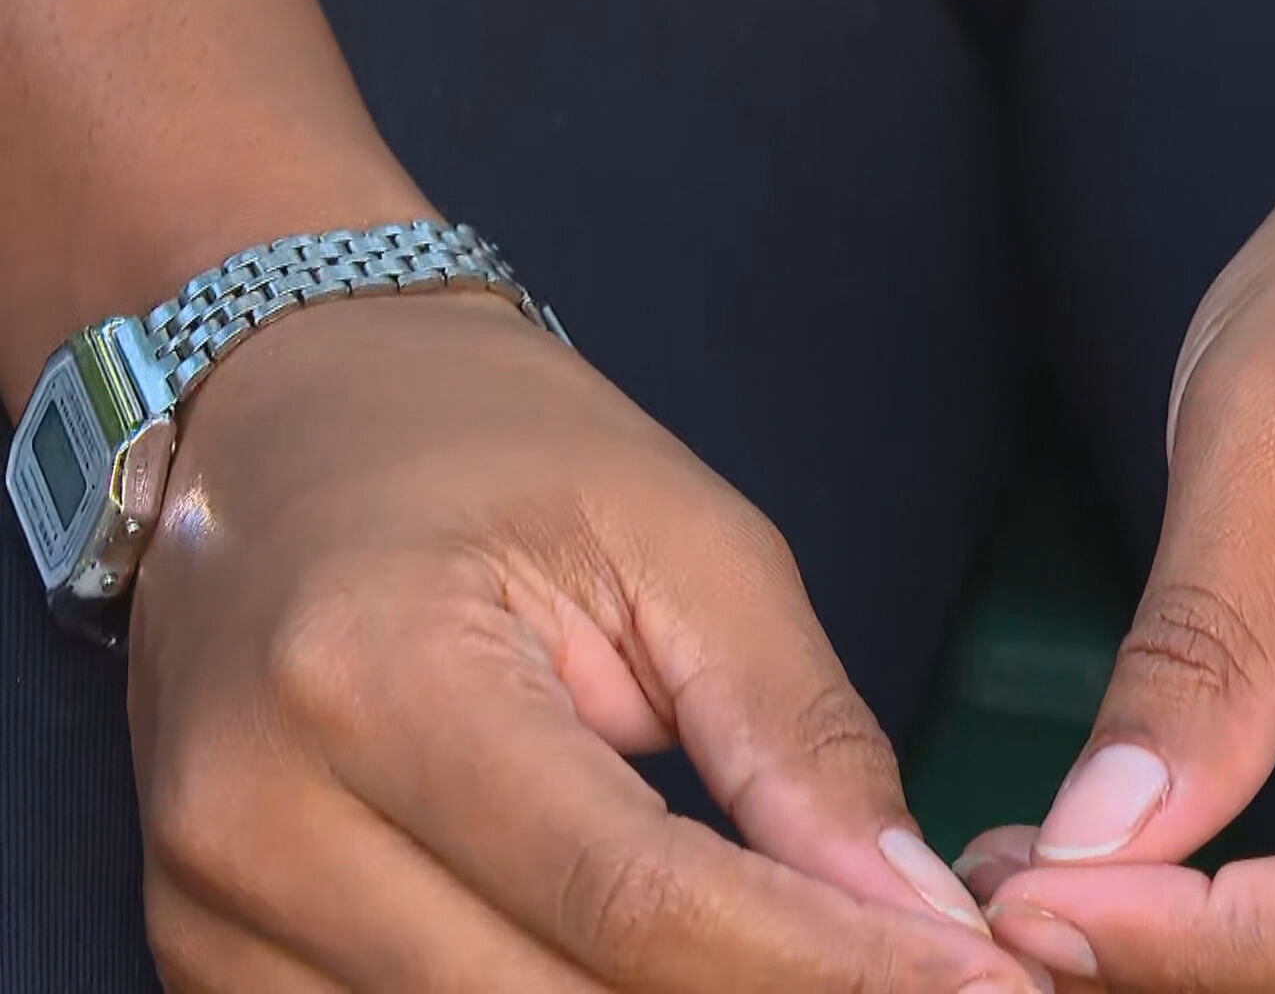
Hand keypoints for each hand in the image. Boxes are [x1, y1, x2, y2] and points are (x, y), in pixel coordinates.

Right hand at [130, 293, 1035, 991]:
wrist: (284, 423)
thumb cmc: (493, 449)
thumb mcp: (684, 546)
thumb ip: (796, 739)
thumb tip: (910, 912)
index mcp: (377, 678)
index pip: (639, 900)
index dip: (830, 969)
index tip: (979, 992)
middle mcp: (256, 819)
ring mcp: (211, 909)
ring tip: (804, 977)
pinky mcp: (210, 956)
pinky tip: (667, 982)